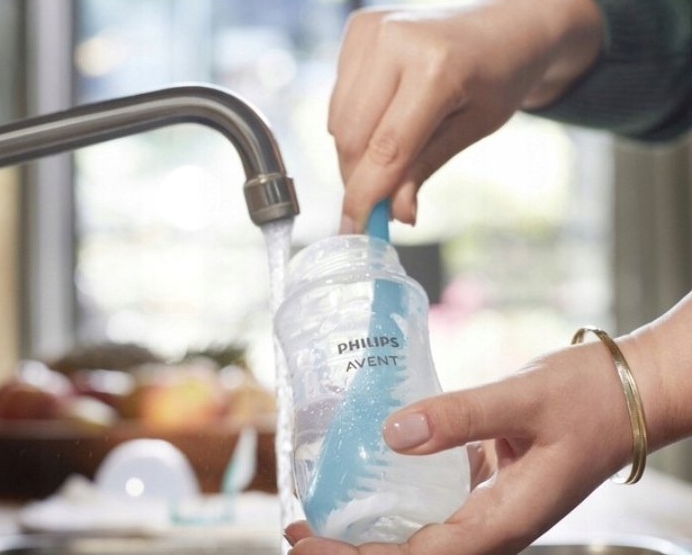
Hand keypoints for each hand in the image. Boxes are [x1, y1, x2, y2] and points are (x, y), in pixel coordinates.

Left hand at [285, 332, 655, 554]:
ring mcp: (490, 505)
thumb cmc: (589, 398)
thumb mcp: (521, 399)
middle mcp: (492, 523)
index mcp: (501, 520)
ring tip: (323, 510)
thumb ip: (460, 416)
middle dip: (353, 550)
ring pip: (420, 531)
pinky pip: (435, 501)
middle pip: (412, 553)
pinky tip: (373, 476)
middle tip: (300, 529)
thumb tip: (393, 433)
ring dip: (371, 527)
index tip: (310, 542)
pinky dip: (398, 496)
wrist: (631, 392)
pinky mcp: (488, 482)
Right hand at [331, 0, 602, 232]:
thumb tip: (397, 214)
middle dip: (357, 179)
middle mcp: (396, 41)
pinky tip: (382, 119)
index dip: (366, 196)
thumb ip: (425, 168)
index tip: (355, 229)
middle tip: (373, 205)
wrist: (504, 24)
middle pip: (352, 137)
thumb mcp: (473, 129)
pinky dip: (352, 123)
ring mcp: (374, 29)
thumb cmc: (497, 78)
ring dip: (353, 154)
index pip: (387, 148)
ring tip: (386, 160)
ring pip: (338, 120)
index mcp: (437, 67)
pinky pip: (338, 97)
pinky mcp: (359, 27)